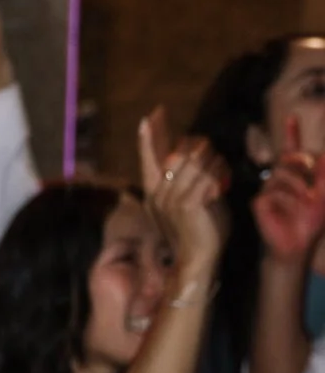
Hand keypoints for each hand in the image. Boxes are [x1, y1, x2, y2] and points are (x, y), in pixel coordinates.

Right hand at [139, 110, 229, 283]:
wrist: (197, 258)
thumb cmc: (198, 230)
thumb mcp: (187, 201)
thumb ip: (186, 179)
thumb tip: (192, 151)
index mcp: (155, 191)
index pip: (150, 156)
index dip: (152, 135)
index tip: (153, 114)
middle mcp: (159, 193)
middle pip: (184, 150)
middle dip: (203, 150)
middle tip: (213, 164)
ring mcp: (171, 198)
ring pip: (199, 160)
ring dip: (215, 164)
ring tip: (219, 179)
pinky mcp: (187, 203)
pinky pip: (208, 175)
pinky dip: (219, 177)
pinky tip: (221, 188)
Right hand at [253, 115, 324, 267]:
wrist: (299, 244)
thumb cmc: (311, 220)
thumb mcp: (324, 193)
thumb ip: (324, 173)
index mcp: (295, 175)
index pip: (292, 150)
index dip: (291, 133)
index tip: (292, 117)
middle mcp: (279, 178)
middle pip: (290, 157)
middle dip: (306, 165)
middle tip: (314, 186)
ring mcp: (268, 190)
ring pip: (283, 173)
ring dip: (300, 186)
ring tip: (308, 201)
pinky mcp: (259, 202)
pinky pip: (274, 192)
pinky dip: (288, 200)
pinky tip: (291, 210)